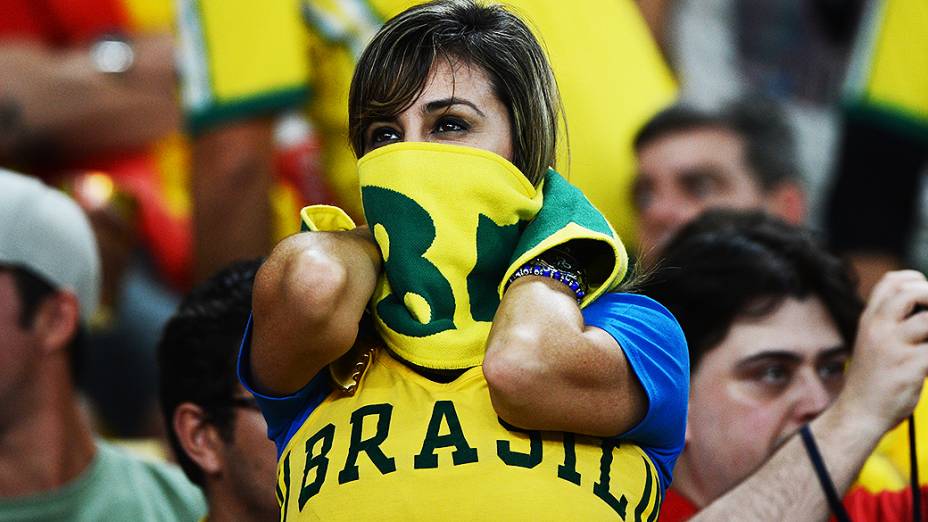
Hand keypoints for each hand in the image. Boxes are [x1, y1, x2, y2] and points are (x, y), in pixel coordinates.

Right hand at [838, 270, 927, 432]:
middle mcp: (878, 328)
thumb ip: (892, 325)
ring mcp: (894, 347)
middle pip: (911, 292)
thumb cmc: (872, 380)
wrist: (859, 413)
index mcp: (869, 320)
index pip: (891, 282)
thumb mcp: (872, 343)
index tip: (925, 295)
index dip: (915, 280)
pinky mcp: (911, 367)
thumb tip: (925, 315)